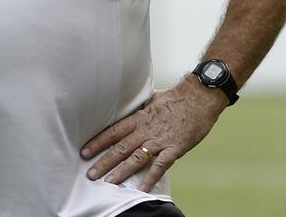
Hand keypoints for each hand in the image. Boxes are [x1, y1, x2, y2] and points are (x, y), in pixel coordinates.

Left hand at [81, 75, 227, 191]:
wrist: (201, 96)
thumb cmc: (179, 96)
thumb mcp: (154, 98)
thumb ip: (142, 106)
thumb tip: (132, 106)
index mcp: (140, 117)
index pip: (114, 131)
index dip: (98, 142)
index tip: (84, 152)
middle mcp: (146, 129)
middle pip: (120, 148)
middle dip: (104, 162)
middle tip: (90, 174)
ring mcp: (160, 140)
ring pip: (136, 158)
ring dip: (121, 172)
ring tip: (108, 183)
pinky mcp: (174, 148)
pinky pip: (160, 166)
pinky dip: (150, 178)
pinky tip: (142, 189)